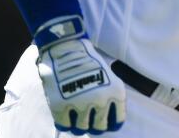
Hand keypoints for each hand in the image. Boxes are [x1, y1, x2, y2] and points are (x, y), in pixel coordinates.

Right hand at [35, 16, 125, 134]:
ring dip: (80, 124)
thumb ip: (112, 97)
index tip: (106, 122)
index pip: (117, 121)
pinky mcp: (61, 106)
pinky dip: (66, 123)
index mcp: (116, 93)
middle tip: (90, 120)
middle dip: (96, 125)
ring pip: (82, 129)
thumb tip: (110, 117)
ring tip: (77, 117)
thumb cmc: (90, 63)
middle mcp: (101, 100)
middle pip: (100, 128)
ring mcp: (80, 104)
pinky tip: (66, 116)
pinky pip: (65, 126)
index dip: (111, 124)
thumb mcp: (110, 77)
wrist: (68, 50)